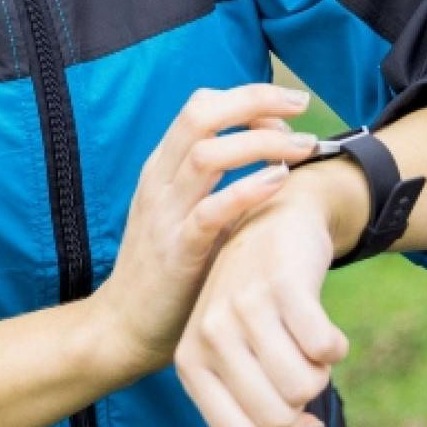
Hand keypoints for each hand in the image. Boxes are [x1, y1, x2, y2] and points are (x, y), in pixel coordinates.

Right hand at [88, 85, 315, 378]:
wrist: (123, 328)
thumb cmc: (167, 271)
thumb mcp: (186, 215)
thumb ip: (218, 185)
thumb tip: (271, 154)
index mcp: (161, 167)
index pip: (200, 107)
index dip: (246, 98)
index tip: (287, 110)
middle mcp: (160, 181)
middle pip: (201, 114)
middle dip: (256, 100)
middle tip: (301, 105)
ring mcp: (165, 214)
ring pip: (207, 153)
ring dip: (261, 142)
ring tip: (303, 147)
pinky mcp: (178, 251)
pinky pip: (211, 210)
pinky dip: (248, 190)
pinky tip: (279, 183)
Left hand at [174, 166, 357, 426]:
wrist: (278, 225)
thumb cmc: (265, 310)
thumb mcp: (259, 373)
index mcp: (191, 364)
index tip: (297, 411)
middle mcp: (207, 337)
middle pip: (275, 417)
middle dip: (305, 402)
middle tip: (298, 363)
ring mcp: (241, 308)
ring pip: (304, 386)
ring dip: (320, 371)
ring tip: (305, 339)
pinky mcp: (281, 285)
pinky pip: (324, 350)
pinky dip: (336, 346)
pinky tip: (323, 325)